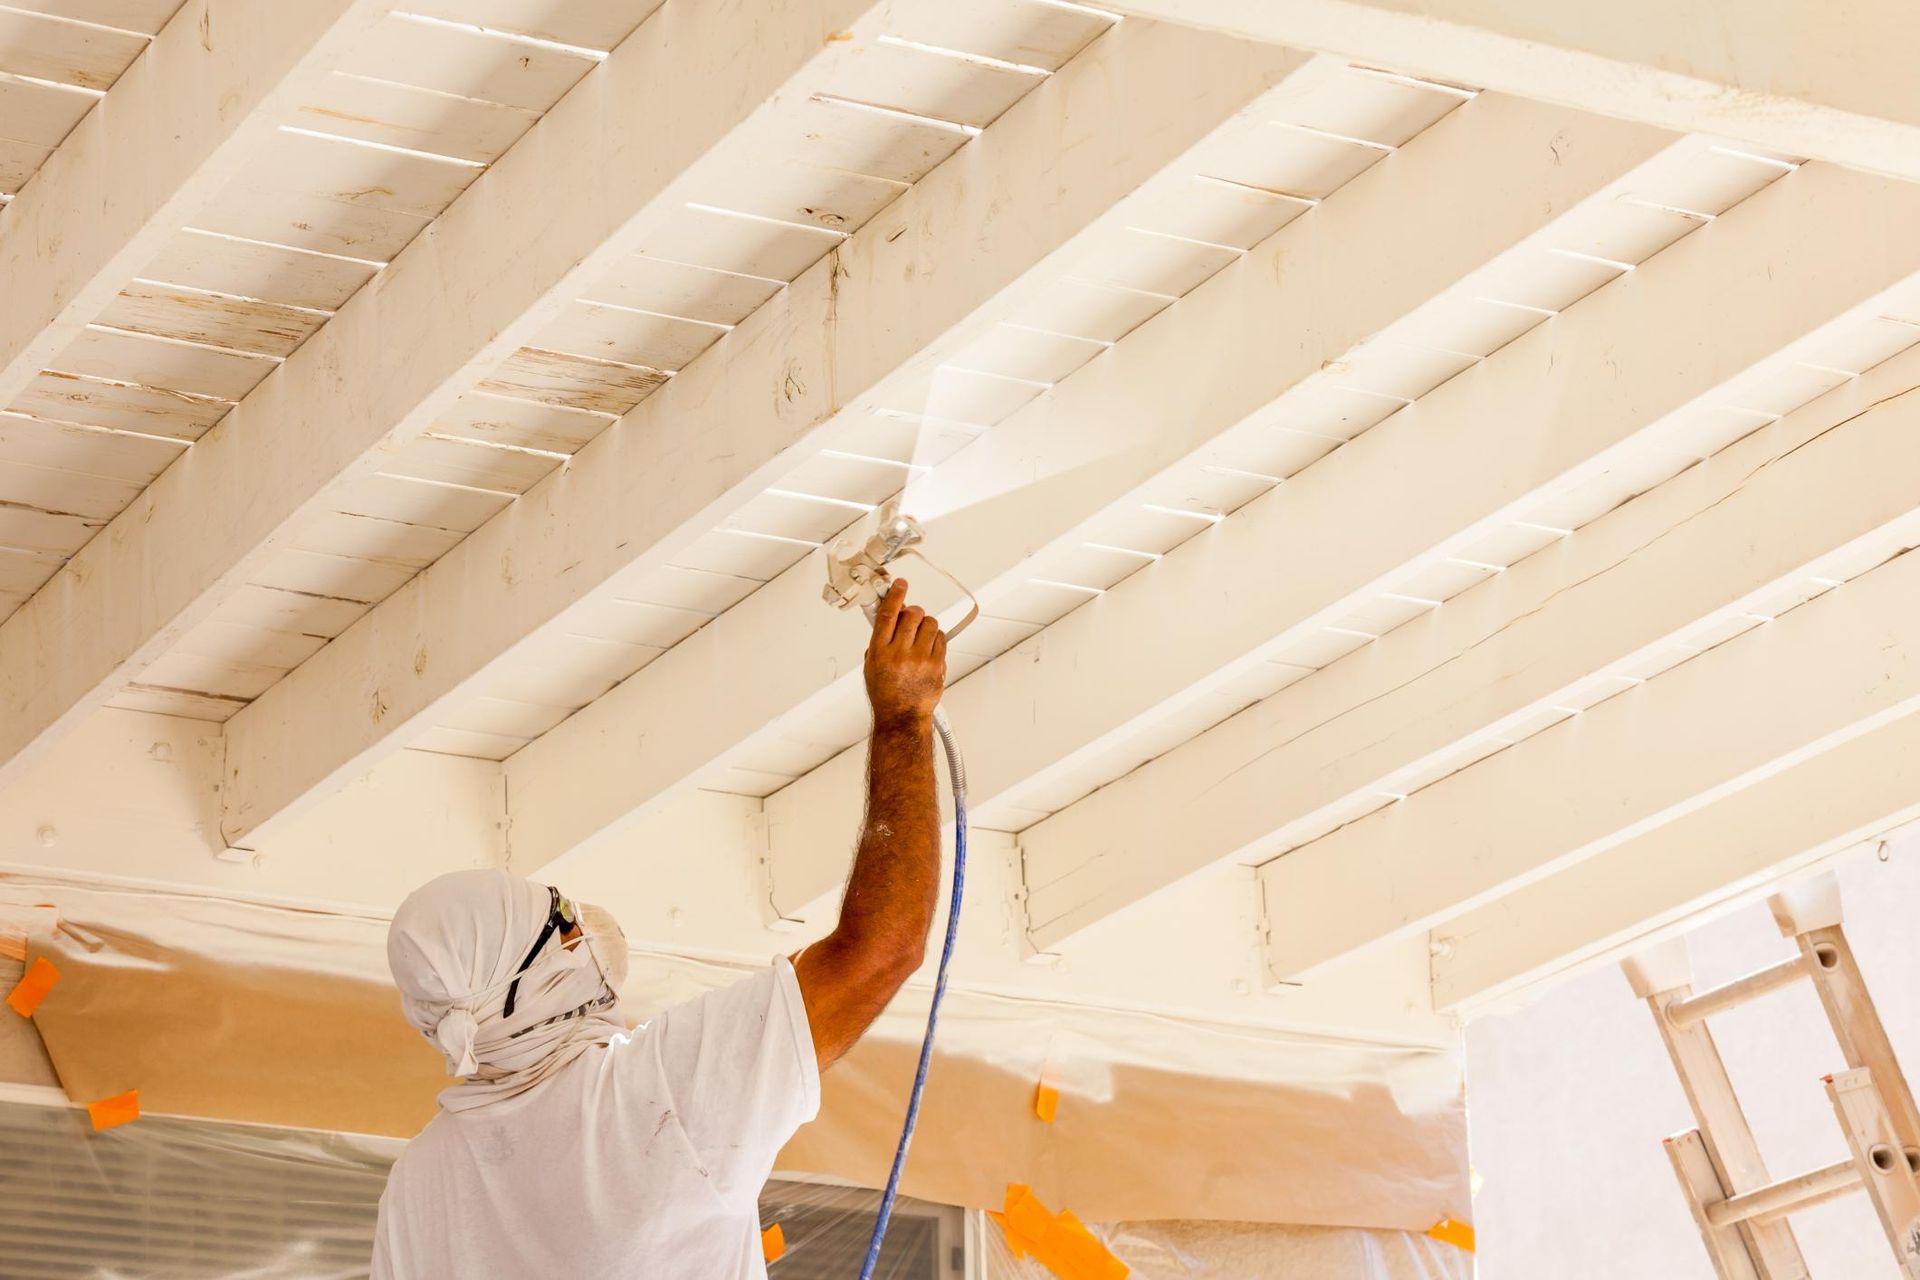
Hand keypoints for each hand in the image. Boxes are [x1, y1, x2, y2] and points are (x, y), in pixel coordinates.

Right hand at [864, 579, 946, 725]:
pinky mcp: (936, 665)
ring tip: (921, 637)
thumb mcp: (871, 666)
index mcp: (879, 652)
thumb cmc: (886, 694)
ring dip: (926, 625)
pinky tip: (929, 648)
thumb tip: (890, 618)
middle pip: (912, 615)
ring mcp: (920, 659)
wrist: (901, 717)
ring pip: (930, 623)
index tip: (900, 585)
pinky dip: (936, 638)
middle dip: (913, 612)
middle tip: (911, 618)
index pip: (888, 614)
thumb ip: (879, 641)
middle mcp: (899, 653)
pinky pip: (941, 638)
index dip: (895, 595)